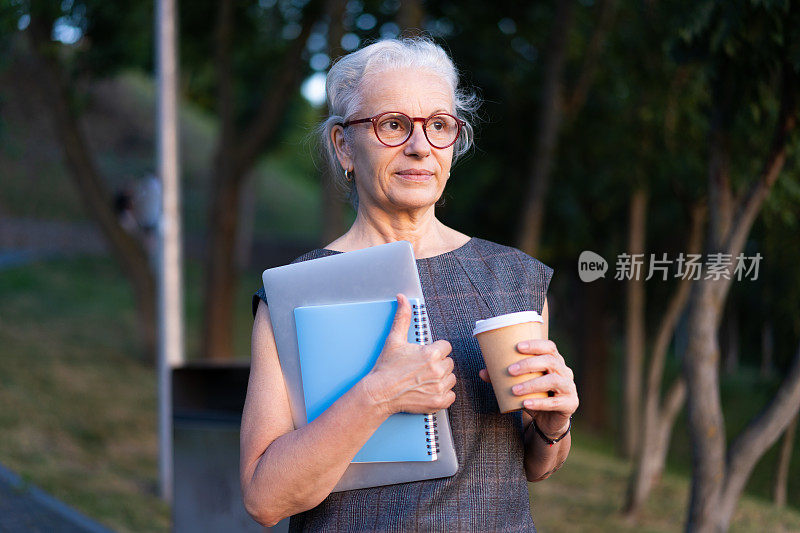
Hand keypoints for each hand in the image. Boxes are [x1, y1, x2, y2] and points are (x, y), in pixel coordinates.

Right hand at [363, 294, 455, 415]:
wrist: (379, 393)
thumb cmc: (386, 368)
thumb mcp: (394, 339)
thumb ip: (403, 317)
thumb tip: (403, 299)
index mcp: (431, 353)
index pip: (446, 347)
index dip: (435, 350)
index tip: (425, 356)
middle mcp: (438, 370)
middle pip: (449, 362)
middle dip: (438, 364)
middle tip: (421, 368)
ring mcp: (439, 387)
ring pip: (451, 378)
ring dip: (441, 378)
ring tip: (424, 379)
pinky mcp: (438, 401)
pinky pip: (451, 395)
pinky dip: (442, 394)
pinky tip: (429, 390)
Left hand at [479, 339, 577, 436]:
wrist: (549, 420)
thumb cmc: (534, 396)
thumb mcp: (520, 385)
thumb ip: (503, 378)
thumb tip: (482, 372)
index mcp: (554, 361)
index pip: (549, 347)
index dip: (535, 345)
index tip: (517, 347)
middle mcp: (565, 372)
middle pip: (550, 361)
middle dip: (529, 364)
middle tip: (510, 370)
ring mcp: (569, 388)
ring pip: (553, 380)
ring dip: (532, 384)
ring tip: (514, 390)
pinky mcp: (570, 404)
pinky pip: (555, 403)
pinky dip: (539, 403)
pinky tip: (526, 404)